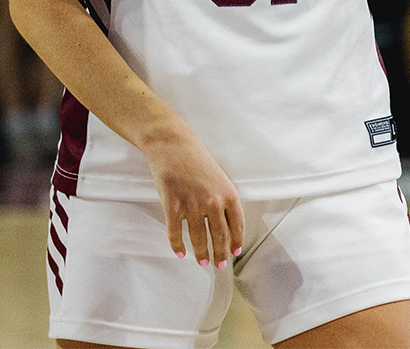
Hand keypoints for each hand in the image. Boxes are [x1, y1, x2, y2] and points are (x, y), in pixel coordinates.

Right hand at [140, 123, 244, 267]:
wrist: (172, 144)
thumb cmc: (195, 157)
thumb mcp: (218, 176)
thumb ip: (223, 197)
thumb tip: (224, 221)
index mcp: (228, 194)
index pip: (237, 225)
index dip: (236, 242)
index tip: (234, 252)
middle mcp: (213, 202)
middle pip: (220, 236)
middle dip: (220, 254)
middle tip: (218, 265)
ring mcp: (193, 205)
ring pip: (199, 238)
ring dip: (201, 253)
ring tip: (202, 262)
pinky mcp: (173, 206)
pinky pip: (176, 233)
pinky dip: (177, 245)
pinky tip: (180, 252)